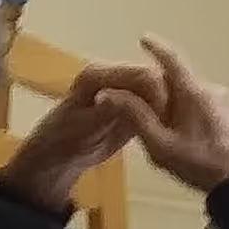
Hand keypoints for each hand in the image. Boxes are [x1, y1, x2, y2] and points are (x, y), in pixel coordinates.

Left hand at [0, 58, 164, 215]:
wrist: (59, 154)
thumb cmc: (65, 140)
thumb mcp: (86, 127)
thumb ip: (108, 111)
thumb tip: (127, 98)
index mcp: (98, 74)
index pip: (143, 75)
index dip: (160, 96)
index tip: (164, 122)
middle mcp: (112, 74)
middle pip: (155, 79)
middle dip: (167, 102)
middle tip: (168, 129)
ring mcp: (123, 86)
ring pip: (159, 89)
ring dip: (167, 108)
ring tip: (167, 131)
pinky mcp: (131, 100)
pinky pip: (155, 101)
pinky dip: (162, 114)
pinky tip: (162, 130)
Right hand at [96, 38, 228, 197]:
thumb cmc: (199, 165)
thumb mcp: (159, 144)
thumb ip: (135, 116)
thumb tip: (109, 94)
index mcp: (194, 92)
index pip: (172, 60)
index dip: (157, 47)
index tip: (145, 38)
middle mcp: (215, 92)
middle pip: (184, 81)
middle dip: (165, 88)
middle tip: (148, 103)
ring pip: (198, 96)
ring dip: (181, 104)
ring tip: (169, 127)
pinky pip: (211, 109)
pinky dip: (196, 115)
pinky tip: (192, 138)